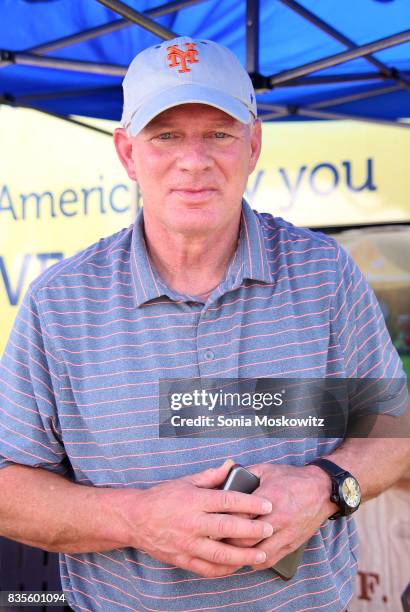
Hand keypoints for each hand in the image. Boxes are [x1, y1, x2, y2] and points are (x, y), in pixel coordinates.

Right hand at [127, 461, 273, 576]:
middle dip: (251, 529)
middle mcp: (192, 522)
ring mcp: (187, 543)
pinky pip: (207, 568)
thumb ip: (211, 476)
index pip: (227, 500)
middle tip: (270, 529)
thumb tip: (232, 465)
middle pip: (227, 527)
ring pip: (220, 553)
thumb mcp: (186, 481)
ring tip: (260, 555)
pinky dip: (224, 569)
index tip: (266, 505)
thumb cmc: (162, 497)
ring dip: (242, 556)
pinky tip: (237, 567)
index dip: (249, 503)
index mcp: (194, 500)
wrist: (135, 519)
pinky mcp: (182, 559)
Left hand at [224, 463, 334, 569]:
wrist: (322, 490)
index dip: (223, 520)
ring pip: (257, 554)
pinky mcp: (291, 544)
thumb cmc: (292, 479)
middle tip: (214, 539)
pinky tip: (246, 558)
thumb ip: (245, 474)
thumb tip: (224, 476)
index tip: (212, 521)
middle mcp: (278, 519)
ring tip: (227, 552)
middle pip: (245, 539)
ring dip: (241, 555)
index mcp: (269, 498)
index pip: (240, 515)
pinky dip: (256, 562)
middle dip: (228, 541)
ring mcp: (286, 534)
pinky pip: (271, 560)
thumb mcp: (267, 470)